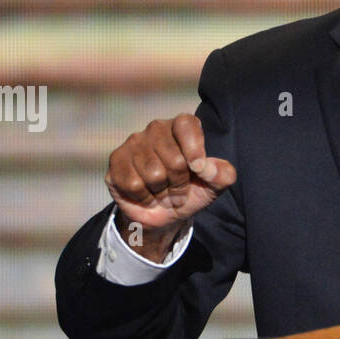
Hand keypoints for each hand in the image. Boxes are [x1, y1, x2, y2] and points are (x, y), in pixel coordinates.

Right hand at [105, 113, 235, 261]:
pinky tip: (146, 196)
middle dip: (180, 184)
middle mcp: (156, 128)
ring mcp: (134, 142)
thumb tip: (205, 167)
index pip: (186, 124)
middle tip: (179, 191)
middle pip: (174, 159)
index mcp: (182, 127)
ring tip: (163, 193)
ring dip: (162, 193)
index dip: (195, 150)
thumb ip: (222, 174)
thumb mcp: (215, 186)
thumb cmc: (192, 192)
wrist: (165, 214)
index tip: (198, 170)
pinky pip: (132, 183)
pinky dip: (144, 198)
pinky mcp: (116, 159)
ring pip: (153, 174)